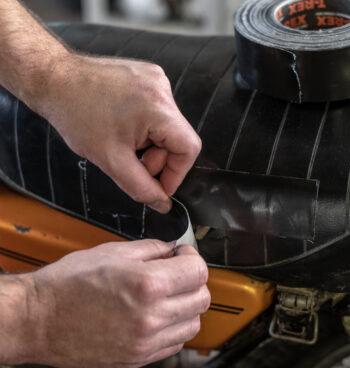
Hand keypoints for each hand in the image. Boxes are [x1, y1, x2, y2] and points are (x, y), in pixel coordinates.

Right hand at [22, 241, 209, 367]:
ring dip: (187, 305)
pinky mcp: (137, 358)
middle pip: (202, 298)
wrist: (38, 319)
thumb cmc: (68, 284)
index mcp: (147, 285)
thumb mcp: (112, 252)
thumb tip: (171, 250)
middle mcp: (151, 317)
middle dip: (194, 280)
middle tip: (177, 272)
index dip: (192, 257)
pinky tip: (158, 314)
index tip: (182, 254)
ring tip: (168, 294)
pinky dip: (174, 327)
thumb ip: (151, 249)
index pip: (198, 271)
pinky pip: (175, 343)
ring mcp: (145, 342)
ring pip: (193, 323)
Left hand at [36, 54, 200, 213]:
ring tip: (123, 144)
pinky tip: (124, 128)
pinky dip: (145, 129)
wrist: (55, 81)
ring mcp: (156, 80)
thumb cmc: (76, 115)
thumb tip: (162, 203)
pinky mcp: (148, 77)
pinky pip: (158, 113)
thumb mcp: (111, 161)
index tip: (159, 186)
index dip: (177, 173)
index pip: (189, 148)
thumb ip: (141, 188)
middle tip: (132, 164)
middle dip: (157, 160)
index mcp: (158, 107)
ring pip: (167, 128)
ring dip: (150, 145)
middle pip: (177, 139)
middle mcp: (162, 89)